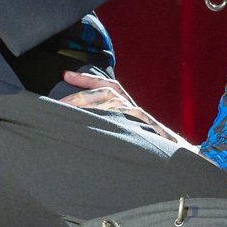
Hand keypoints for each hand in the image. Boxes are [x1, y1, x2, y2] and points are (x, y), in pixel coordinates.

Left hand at [59, 70, 191, 147]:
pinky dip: (102, 118)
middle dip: (78, 96)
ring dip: (86, 108)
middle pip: (101, 93)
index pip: (104, 83)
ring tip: (66, 114)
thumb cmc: (142, 138)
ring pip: (107, 104)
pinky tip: (88, 123)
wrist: (169, 152)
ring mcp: (135, 114)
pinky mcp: (139, 125)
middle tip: (57, 104)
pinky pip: (118, 118)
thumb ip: (107, 115)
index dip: (84, 78)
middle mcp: (129, 104)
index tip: (64, 75)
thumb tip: (80, 114)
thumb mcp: (124, 123)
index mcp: (124, 101)